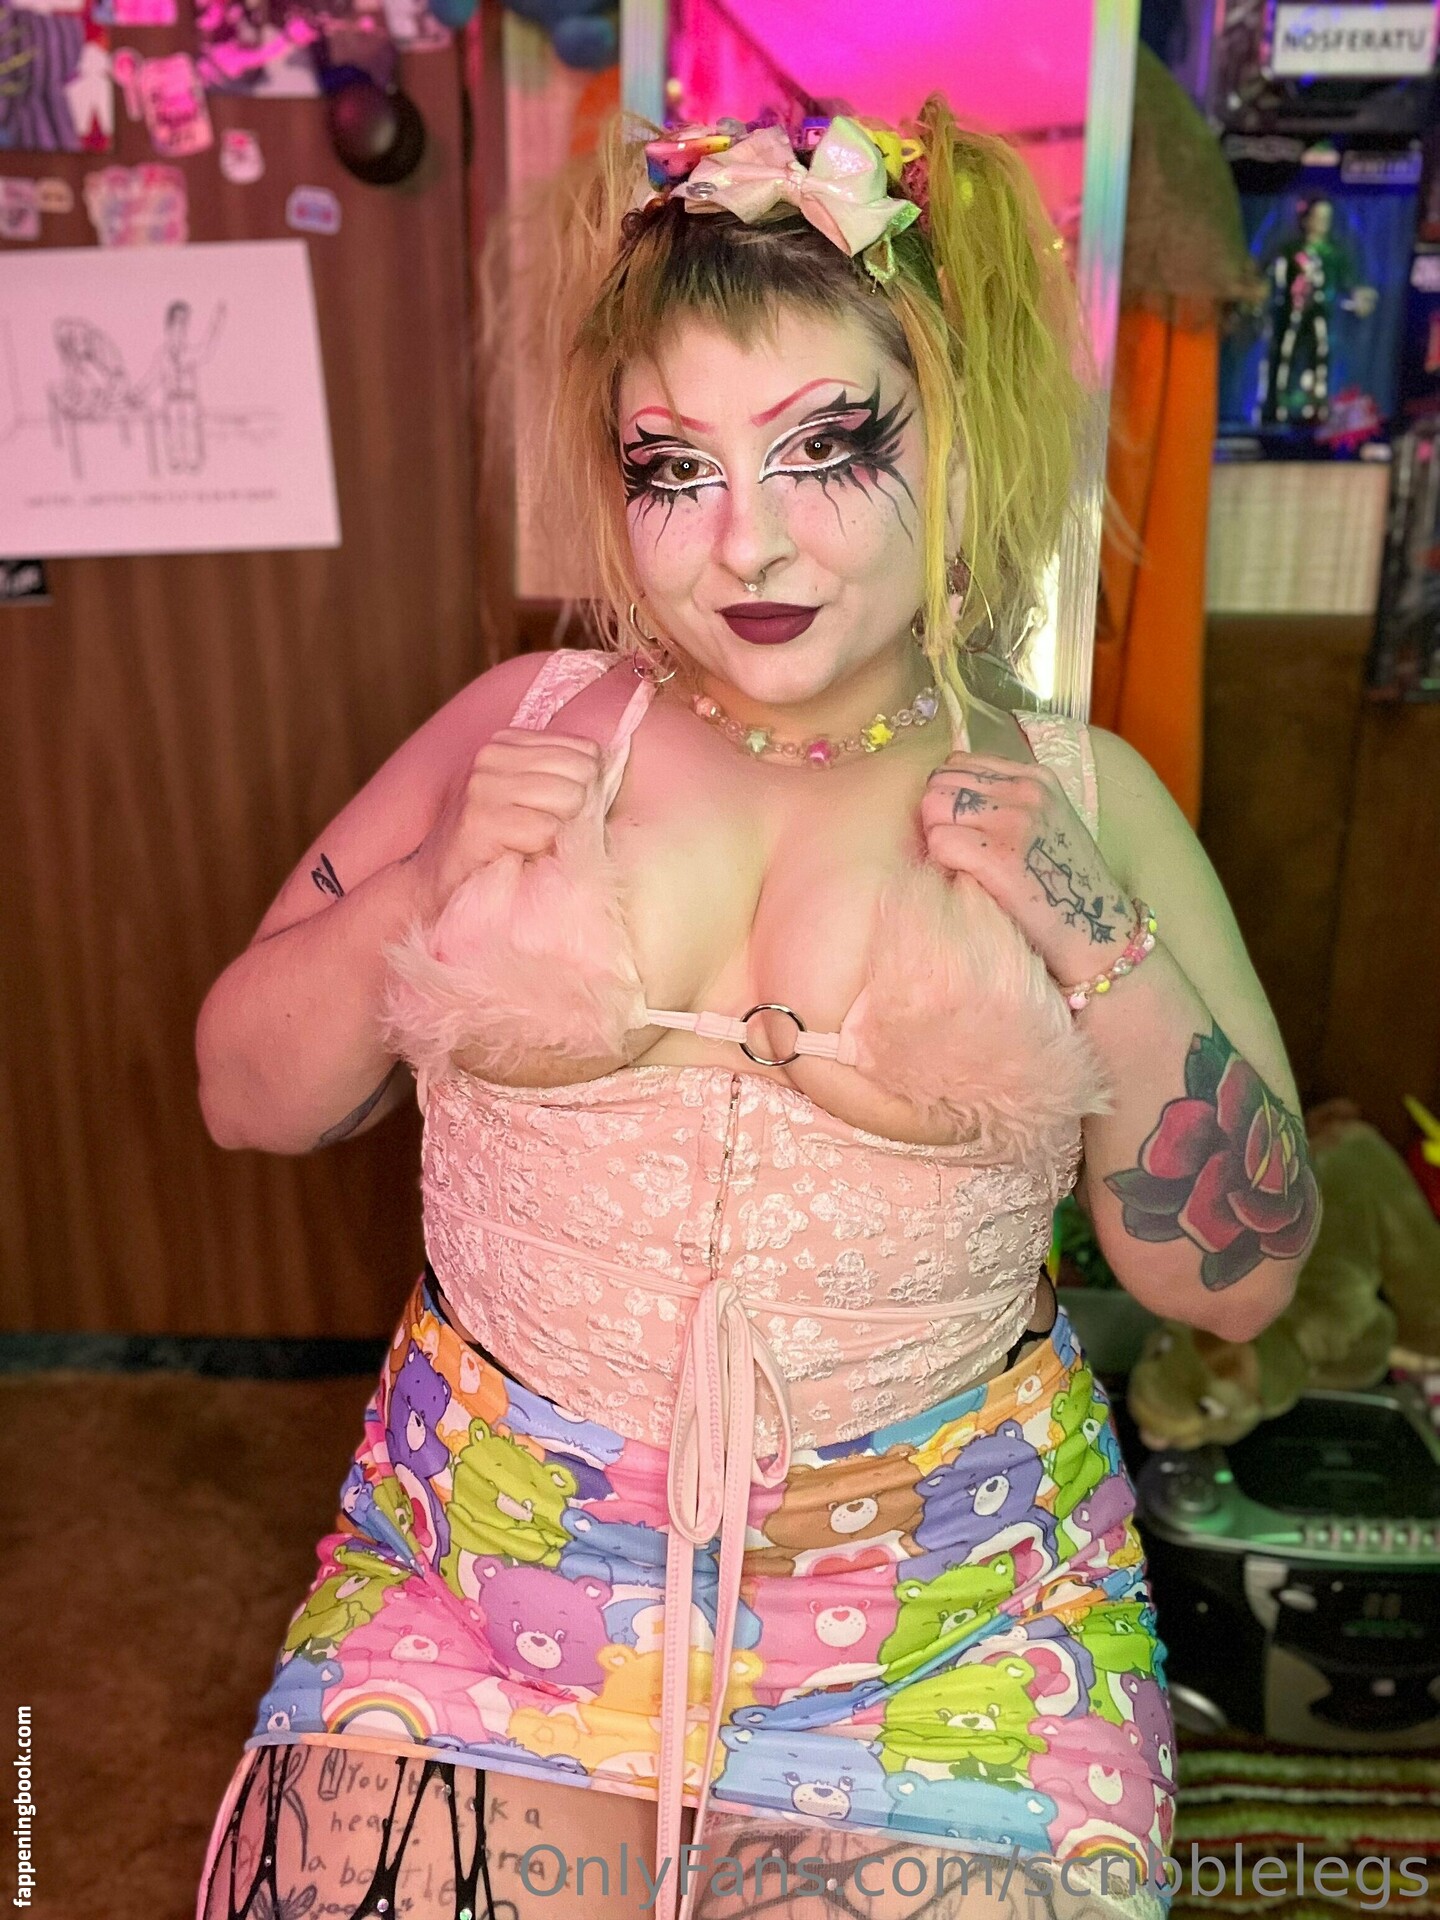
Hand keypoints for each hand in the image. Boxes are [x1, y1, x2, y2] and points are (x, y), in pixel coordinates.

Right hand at [406, 728, 604, 918]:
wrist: (436, 882)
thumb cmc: (493, 844)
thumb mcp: (526, 797)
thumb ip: (561, 776)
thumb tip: (609, 769)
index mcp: (506, 742)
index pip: (586, 750)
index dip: (583, 788)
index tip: (552, 812)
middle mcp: (491, 755)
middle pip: (583, 773)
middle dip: (573, 811)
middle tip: (540, 832)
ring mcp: (483, 786)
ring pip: (569, 798)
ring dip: (556, 831)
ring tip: (526, 841)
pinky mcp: (480, 820)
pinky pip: (546, 830)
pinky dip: (539, 850)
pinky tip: (514, 855)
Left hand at [918, 749, 1134, 981]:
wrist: (1098, 936)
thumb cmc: (1062, 887)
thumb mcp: (1043, 824)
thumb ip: (1002, 801)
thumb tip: (944, 795)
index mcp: (1036, 778)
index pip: (957, 763)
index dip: (947, 798)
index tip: (960, 829)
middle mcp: (1026, 790)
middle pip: (939, 782)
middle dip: (935, 816)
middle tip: (954, 851)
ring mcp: (1015, 820)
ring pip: (933, 806)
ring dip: (935, 837)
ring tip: (959, 864)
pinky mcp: (1000, 855)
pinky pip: (939, 840)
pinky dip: (941, 861)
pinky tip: (964, 878)